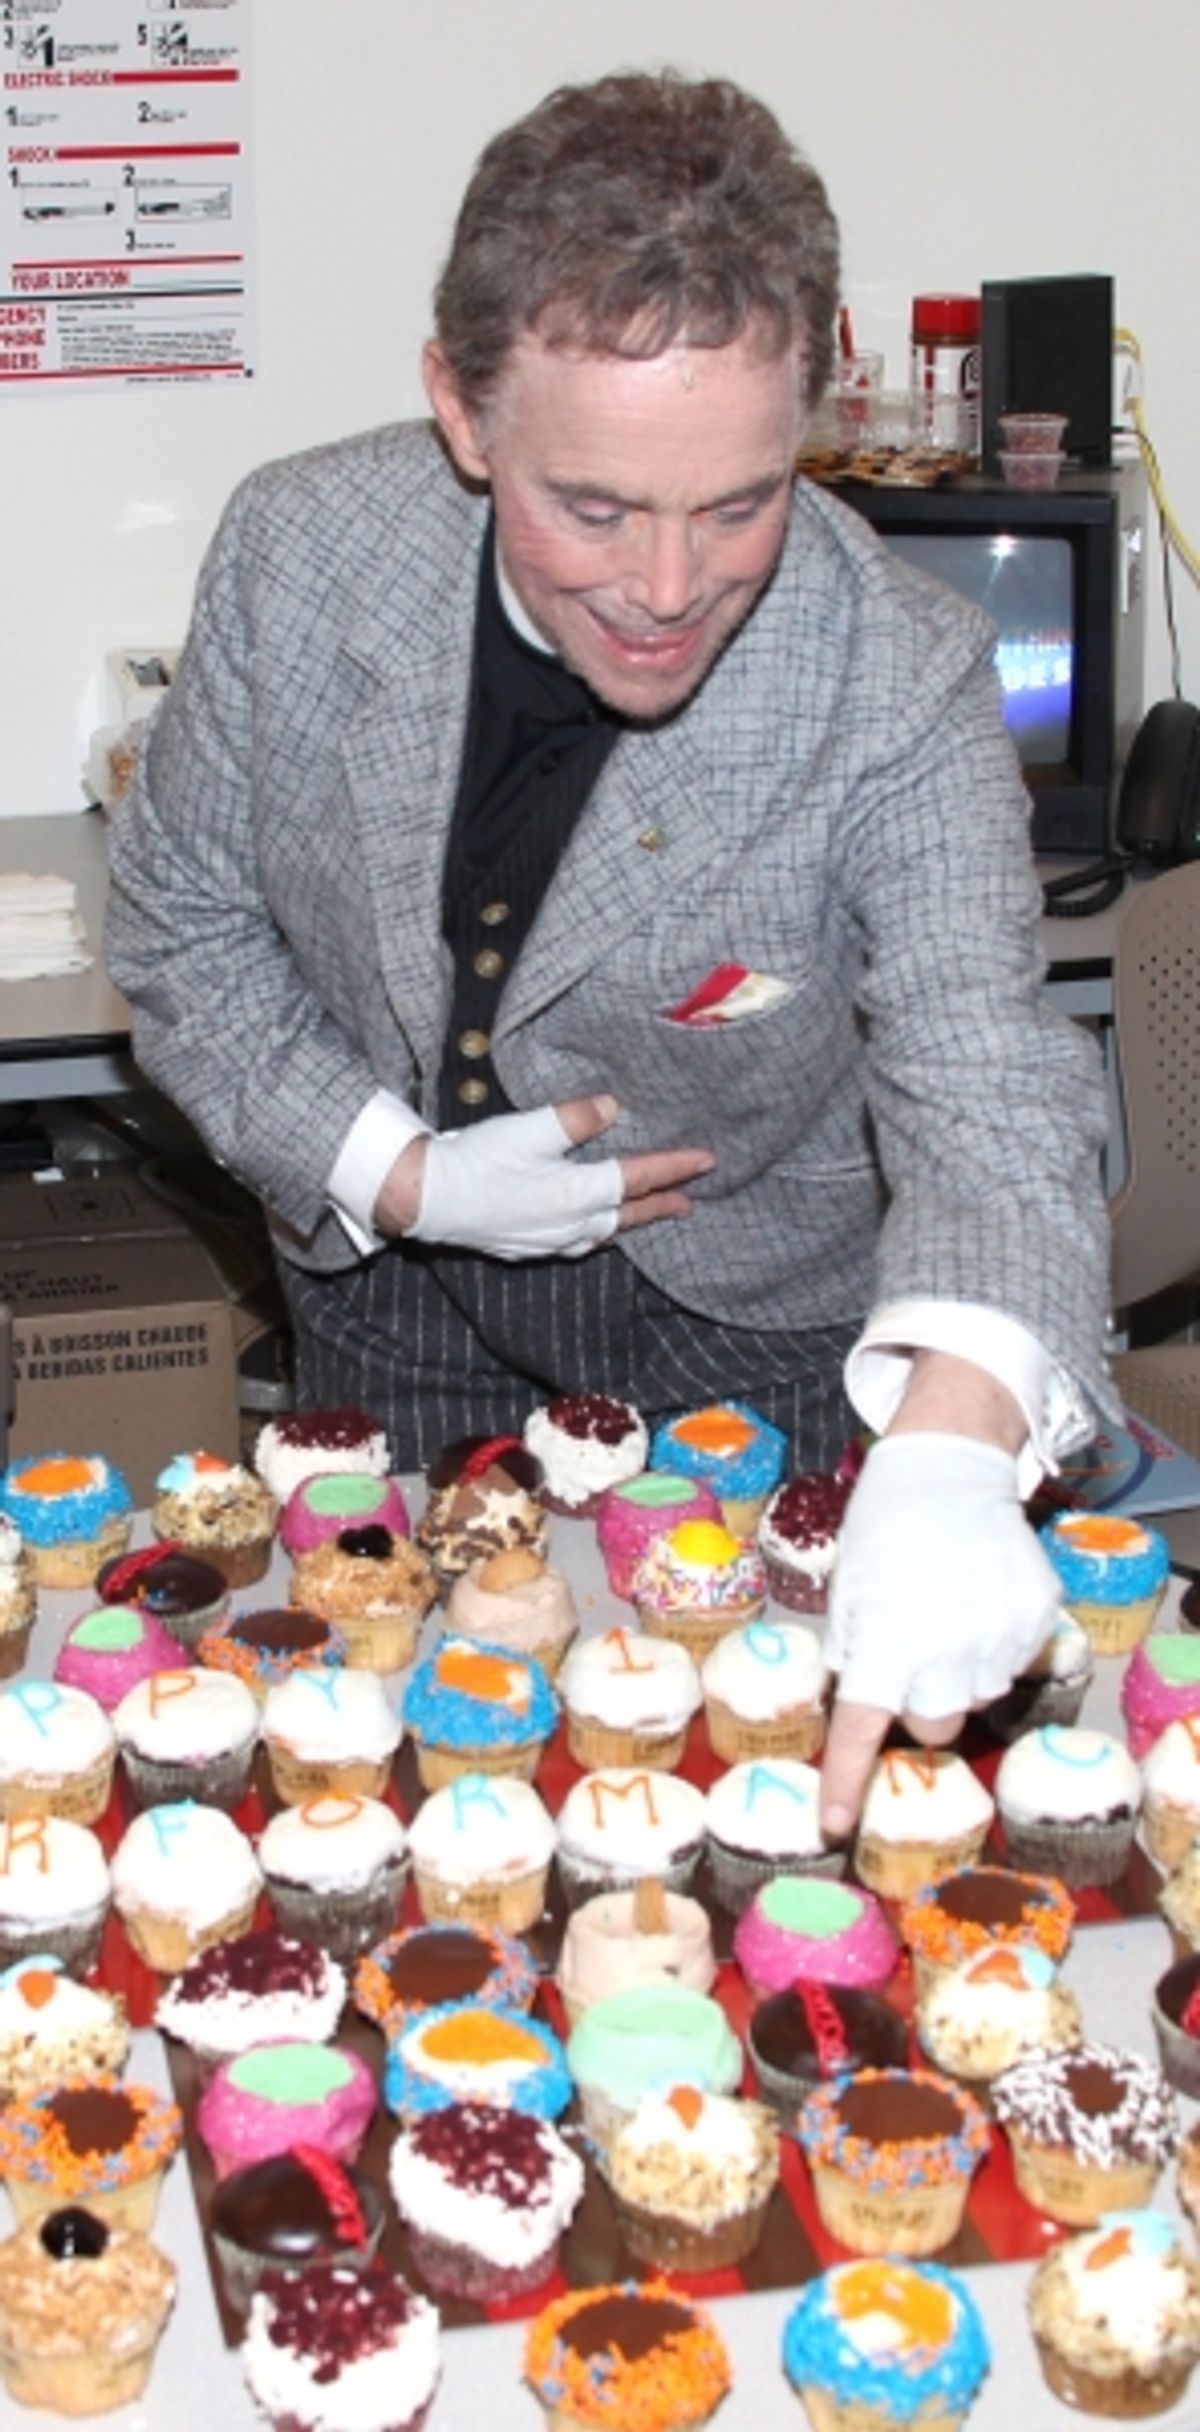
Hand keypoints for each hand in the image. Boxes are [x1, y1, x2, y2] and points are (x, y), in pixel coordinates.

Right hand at [386, 1093, 712, 1258]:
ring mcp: (551, 1241)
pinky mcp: (529, 1247)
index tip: (705, 1160)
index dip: (674, 1167)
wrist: (428, 1198)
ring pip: (606, 1231)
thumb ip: (575, 1118)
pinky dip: (598, 1234)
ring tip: (648, 1215)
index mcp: (577, 1192)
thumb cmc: (478, 1160)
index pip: (639, 1178)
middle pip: (629, 1213)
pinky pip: (579, 1243)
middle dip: (662, 1204)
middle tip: (689, 1201)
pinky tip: (594, 1231)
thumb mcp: (529, 1129)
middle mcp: (572, 1223)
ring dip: (631, 1222)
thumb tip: (613, 1107)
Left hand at [818, 1431, 1060, 1838]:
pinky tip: (978, 1596)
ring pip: (977, 1695)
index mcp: (887, 1646)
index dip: (844, 1782)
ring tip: (946, 1610)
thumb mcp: (848, 1589)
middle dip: (919, 1702)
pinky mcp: (1035, 1621)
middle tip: (910, 1652)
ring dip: (958, 1672)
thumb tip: (858, 1694)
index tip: (836, 1823)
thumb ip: (854, 1650)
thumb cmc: (885, 1524)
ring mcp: (998, 1641)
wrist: (949, 1467)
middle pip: (935, 1727)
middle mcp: (945, 1655)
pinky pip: (1011, 1660)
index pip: (862, 1733)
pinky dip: (993, 1641)